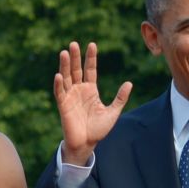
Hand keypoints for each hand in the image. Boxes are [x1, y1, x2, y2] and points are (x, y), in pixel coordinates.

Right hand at [54, 41, 132, 163]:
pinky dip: (59, 84)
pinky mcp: (63, 105)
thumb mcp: (113, 112)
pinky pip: (60, 93)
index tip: (92, 45)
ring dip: (64, 66)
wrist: (87, 144)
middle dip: (75, 57)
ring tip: (64, 52)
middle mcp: (79, 90)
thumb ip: (120, 98)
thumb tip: (129, 83)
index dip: (90, 58)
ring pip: (66, 77)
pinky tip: (59, 75)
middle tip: (73, 43)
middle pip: (76, 70)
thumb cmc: (98, 129)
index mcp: (91, 90)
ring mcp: (70, 96)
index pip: (90, 70)